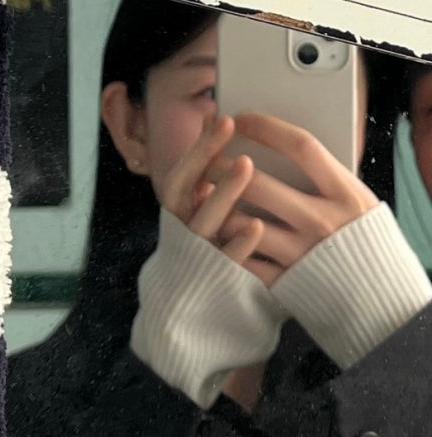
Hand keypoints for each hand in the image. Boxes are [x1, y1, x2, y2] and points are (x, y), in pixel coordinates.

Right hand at [160, 114, 267, 275]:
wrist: (195, 318)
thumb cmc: (211, 256)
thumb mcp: (204, 217)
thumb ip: (209, 179)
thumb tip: (220, 126)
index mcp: (180, 213)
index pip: (181, 173)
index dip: (198, 146)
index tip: (219, 117)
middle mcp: (183, 231)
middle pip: (184, 189)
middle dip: (204, 155)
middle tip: (227, 125)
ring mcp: (199, 255)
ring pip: (205, 222)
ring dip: (224, 192)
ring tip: (247, 164)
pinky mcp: (218, 282)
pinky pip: (226, 260)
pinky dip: (238, 243)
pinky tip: (256, 225)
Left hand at [210, 113, 378, 283]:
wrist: (380, 297)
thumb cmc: (363, 239)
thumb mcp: (356, 200)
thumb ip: (325, 176)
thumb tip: (279, 142)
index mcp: (347, 194)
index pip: (302, 147)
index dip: (267, 128)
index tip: (241, 118)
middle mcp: (324, 222)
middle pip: (259, 184)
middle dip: (223, 166)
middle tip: (206, 156)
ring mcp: (302, 253)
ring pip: (241, 224)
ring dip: (216, 206)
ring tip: (200, 192)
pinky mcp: (286, 280)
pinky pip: (244, 258)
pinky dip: (224, 241)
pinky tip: (211, 227)